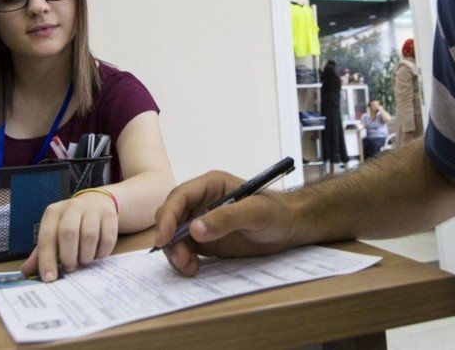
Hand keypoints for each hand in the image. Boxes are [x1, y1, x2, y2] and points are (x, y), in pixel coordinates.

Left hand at [20, 190, 118, 281]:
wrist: (96, 203)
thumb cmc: (70, 223)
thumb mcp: (53, 232)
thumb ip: (41, 252)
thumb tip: (25, 272)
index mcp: (53, 213)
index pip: (47, 237)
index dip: (47, 260)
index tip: (50, 279)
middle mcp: (72, 207)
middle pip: (68, 233)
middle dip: (69, 256)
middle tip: (70, 268)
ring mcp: (93, 209)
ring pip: (89, 235)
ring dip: (86, 255)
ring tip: (84, 261)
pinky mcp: (110, 215)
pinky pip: (108, 237)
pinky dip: (102, 252)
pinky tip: (97, 254)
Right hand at [153, 170, 297, 276]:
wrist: (290, 229)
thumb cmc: (277, 213)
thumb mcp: (255, 213)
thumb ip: (226, 218)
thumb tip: (194, 229)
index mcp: (210, 185)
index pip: (179, 197)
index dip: (167, 217)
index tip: (163, 239)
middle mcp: (201, 202)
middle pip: (171, 217)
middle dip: (170, 238)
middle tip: (181, 259)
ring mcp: (201, 221)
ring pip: (174, 235)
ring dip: (175, 252)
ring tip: (189, 267)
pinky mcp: (205, 241)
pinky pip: (184, 249)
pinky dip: (183, 260)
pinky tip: (193, 269)